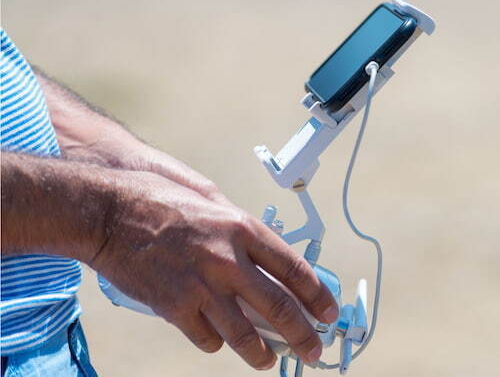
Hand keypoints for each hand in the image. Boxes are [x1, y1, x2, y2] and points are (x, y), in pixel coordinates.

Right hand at [91, 170, 338, 369]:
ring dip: (263, 353)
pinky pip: (207, 338)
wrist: (109, 212)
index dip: (318, 295)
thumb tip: (263, 254)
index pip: (295, 269)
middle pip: (280, 308)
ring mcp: (202, 288)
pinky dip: (216, 343)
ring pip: (246, 335)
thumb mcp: (212, 200)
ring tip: (270, 361)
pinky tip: (218, 340)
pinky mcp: (175, 308)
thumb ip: (239, 230)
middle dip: (303, 334)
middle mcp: (229, 261)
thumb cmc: (158, 200)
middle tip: (314, 348)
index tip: (327, 311)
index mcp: (242, 229)